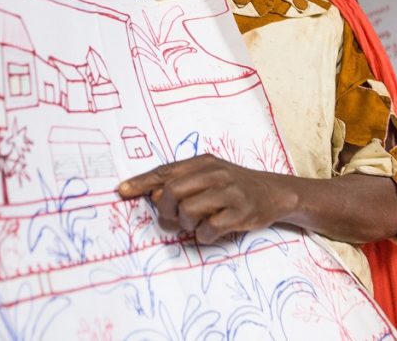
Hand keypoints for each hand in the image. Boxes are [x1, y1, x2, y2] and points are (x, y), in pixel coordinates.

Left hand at [117, 154, 293, 243]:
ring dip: (187, 224)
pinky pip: (208, 229)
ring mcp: (228, 193)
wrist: (274, 192)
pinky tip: (211, 231)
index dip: (141, 182)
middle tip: (173, 218)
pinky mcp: (240, 213)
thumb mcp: (210, 174)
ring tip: (198, 222)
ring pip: (187, 212)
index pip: (165, 171)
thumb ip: (182, 182)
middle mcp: (215, 173)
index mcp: (203, 162)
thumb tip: (153, 195)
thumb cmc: (235, 185)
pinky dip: (204, 235)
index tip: (122, 191)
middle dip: (165, 209)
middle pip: (171, 192)